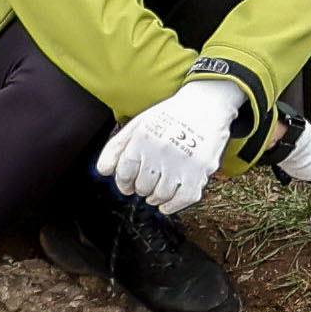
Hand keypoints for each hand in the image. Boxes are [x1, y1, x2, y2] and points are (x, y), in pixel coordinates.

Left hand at [97, 71, 245, 215]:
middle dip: (141, 187)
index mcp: (143, 138)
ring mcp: (182, 162)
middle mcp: (161, 150)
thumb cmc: (169, 116)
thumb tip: (103, 172)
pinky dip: (171, 206)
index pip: (124, 173)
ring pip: (159, 196)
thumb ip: (116, 147)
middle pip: (141, 186)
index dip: (123, 183)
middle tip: (147, 182)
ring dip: (154, 198)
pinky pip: (182, 199)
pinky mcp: (200, 171)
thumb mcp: (138, 124)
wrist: (207, 105)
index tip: (128, 185)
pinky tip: (166, 204)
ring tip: (156, 190)